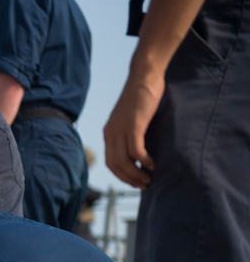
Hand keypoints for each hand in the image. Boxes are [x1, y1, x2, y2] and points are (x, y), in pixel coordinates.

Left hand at [103, 71, 164, 188]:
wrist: (143, 76)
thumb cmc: (141, 97)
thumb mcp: (131, 118)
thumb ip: (130, 133)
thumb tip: (138, 150)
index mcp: (109, 133)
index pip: (110, 162)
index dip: (121, 176)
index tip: (134, 182)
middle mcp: (111, 133)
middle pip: (116, 166)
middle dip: (129, 179)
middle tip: (143, 186)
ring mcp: (121, 130)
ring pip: (125, 161)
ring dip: (136, 174)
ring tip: (149, 179)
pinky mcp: (133, 126)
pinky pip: (136, 151)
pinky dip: (143, 161)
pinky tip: (152, 165)